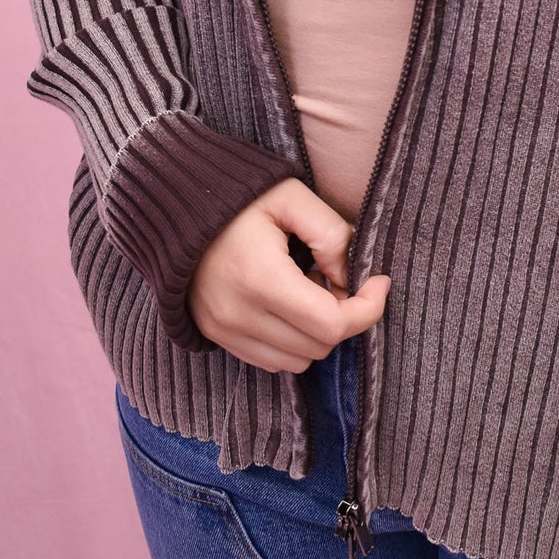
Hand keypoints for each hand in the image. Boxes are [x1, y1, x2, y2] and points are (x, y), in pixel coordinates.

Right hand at [187, 177, 391, 371]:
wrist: (178, 207)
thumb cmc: (241, 199)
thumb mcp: (292, 197)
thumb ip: (331, 233)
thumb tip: (352, 277)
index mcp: (261, 279)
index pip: (332, 325)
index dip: (367, 309)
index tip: (379, 282)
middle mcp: (240, 316)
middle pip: (319, 347)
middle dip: (343, 317)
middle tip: (338, 278)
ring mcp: (225, 331)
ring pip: (298, 361)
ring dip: (316, 332)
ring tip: (309, 289)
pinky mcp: (218, 337)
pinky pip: (271, 361)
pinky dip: (291, 342)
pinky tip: (287, 304)